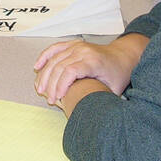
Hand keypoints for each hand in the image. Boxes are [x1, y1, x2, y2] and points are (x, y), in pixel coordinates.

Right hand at [33, 35, 149, 107]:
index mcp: (93, 61)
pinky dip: (44, 57)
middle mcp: (83, 51)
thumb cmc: (118, 74)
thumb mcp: (114, 91)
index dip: (61, 85)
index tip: (57, 99)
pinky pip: (54, 49)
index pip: (71, 71)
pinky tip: (37, 67)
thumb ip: (100, 100)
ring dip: (45, 75)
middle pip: (59, 67)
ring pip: (54, 59)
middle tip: (49, 99)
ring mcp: (77, 46)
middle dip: (51, 85)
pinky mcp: (72, 45)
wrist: (123, 56)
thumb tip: (89, 115)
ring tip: (40, 90)